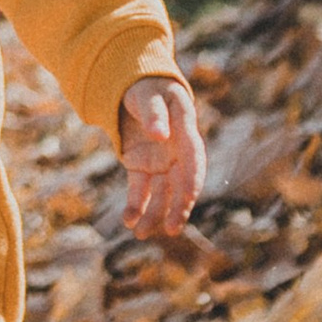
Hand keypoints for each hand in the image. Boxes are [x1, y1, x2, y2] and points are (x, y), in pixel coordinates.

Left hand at [118, 78, 205, 239]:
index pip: (193, 160)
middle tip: (171, 229)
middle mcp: (176, 152)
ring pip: (161, 193)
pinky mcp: (141, 166)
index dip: (192, 181)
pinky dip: (135, 204)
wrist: (134, 88)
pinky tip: (128, 220)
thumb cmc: (147, 88)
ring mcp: (159, 161)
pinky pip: (140, 189)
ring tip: (141, 233)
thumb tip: (160, 134)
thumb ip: (155, 113)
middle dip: (177, 207)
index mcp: (185, 132)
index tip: (188, 200)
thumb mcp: (148, 94)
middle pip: (180, 184)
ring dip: (153, 213)